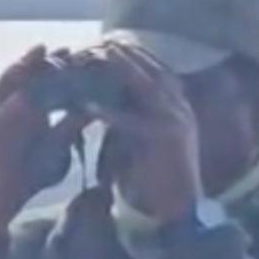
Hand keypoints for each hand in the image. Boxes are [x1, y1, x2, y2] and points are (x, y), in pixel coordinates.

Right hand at [0, 46, 89, 235]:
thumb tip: (93, 109)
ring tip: (46, 54)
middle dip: (41, 61)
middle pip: (19, 76)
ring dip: (27, 70)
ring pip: (8, 87)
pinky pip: (1, 111)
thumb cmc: (24, 179)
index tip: (76, 53)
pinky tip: (34, 88)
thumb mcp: (54, 151)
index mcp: (16, 113)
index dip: (54, 67)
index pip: (34, 82)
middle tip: (65, 47)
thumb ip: (68, 129)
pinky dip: (18, 99)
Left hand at [93, 43, 203, 222]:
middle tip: (80, 51)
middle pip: (144, 67)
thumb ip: (129, 114)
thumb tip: (100, 96)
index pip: (149, 65)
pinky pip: (130, 117)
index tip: (94, 47)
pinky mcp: (164, 138)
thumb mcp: (141, 138)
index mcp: (177, 103)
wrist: (180, 212)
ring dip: (108, 74)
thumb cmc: (156, 179)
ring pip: (139, 84)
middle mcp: (179, 106)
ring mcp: (175, 120)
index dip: (122, 54)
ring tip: (79, 68)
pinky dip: (107, 110)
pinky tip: (84, 106)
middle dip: (112, 57)